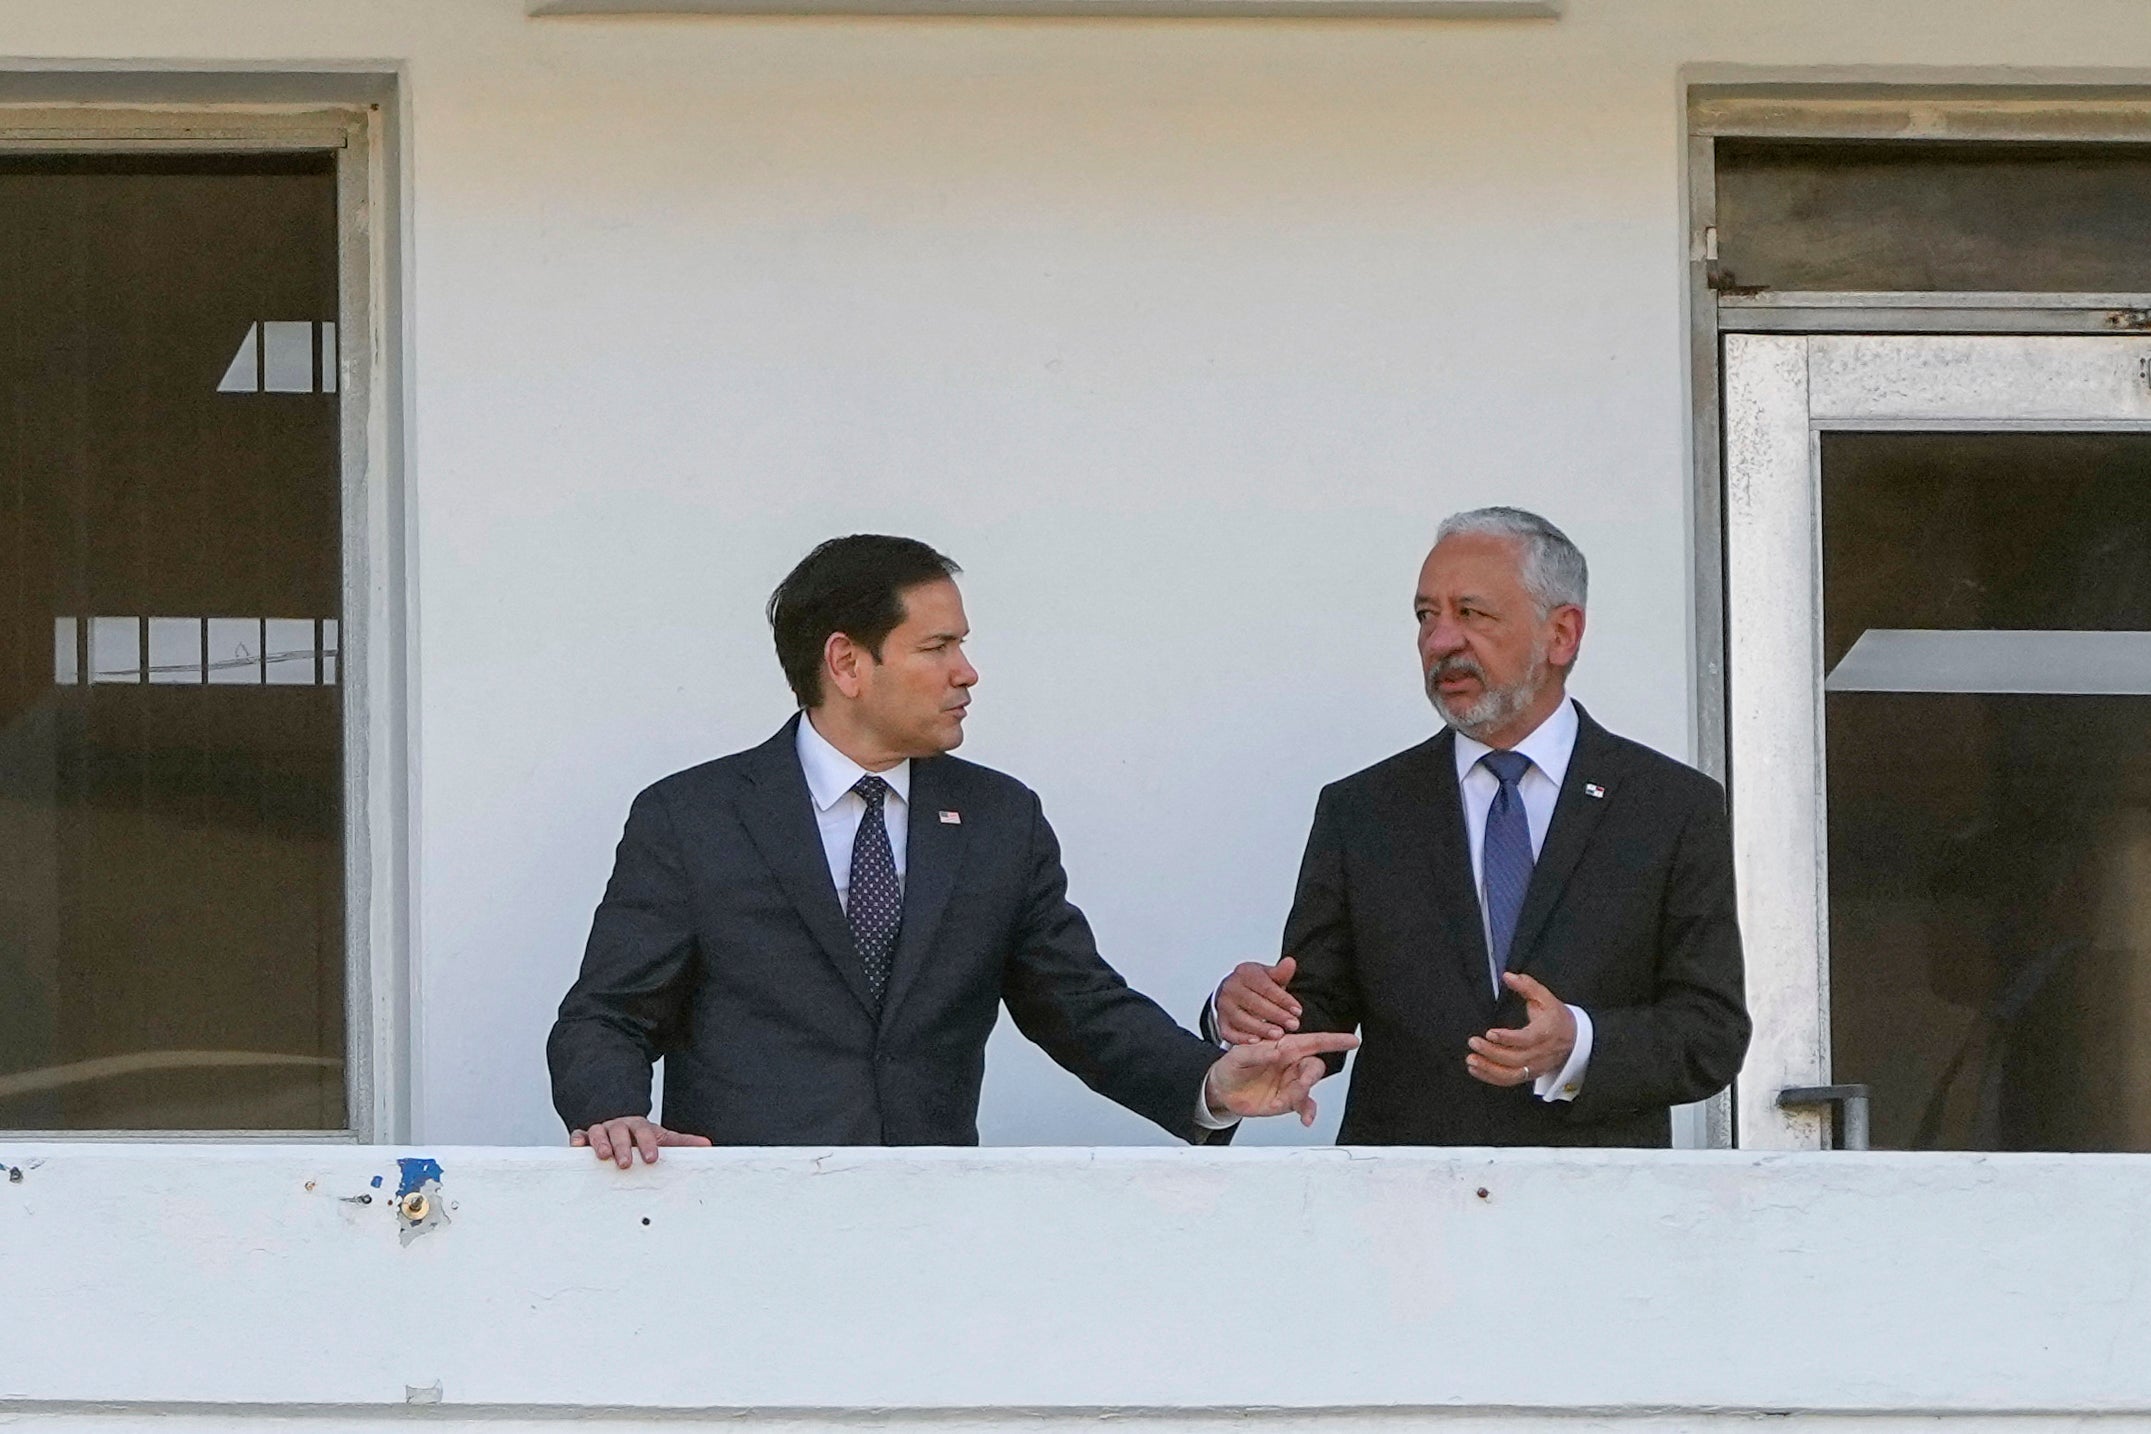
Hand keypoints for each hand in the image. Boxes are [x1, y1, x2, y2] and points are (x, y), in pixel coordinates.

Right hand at [570, 1115, 712, 1167]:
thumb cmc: (640, 1136)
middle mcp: (619, 1126)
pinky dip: (577, 1140)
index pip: (645, 1131)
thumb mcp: (661, 1137)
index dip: (648, 1143)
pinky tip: (577, 1147)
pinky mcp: (584, 1136)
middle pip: (620, 1131)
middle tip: (626, 1163)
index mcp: (639, 1126)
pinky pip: (578, 1135)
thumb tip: (707, 1145)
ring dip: (600, 1143)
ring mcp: (601, 1130)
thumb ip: (682, 1142)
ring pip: (598, 1132)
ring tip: (603, 1156)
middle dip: (623, 1146)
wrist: (618, 1123)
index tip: (652, 1158)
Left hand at [1204, 1030, 1359, 1126]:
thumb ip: (1258, 1053)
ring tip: (1280, 1102)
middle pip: (1314, 1067)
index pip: (1313, 1041)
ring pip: (1308, 1088)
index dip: (1334, 1041)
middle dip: (1310, 1075)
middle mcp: (1291, 1064)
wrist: (1223, 1090)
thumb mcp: (1238, 1055)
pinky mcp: (1288, 1101)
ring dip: (1299, 1096)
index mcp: (1283, 1046)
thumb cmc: (1231, 1067)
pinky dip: (1308, 1113)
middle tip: (1300, 1084)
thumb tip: (1276, 1052)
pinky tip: (1306, 1119)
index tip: (1352, 1041)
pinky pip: (1305, 1106)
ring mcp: (1291, 1083)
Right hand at [1215, 955, 1301, 1043]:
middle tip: (1293, 1024)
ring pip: (1242, 1019)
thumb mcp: (1269, 976)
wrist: (1234, 991)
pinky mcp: (1221, 1022)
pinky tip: (1256, 1041)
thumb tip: (1290, 963)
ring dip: (1261, 1028)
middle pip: (1254, 1003)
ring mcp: (1224, 1006)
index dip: (1283, 1000)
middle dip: (1276, 1015)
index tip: (1298, 1011)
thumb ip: (1281, 972)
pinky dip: (1241, 1038)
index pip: (1266, 987)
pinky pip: (1229, 1032)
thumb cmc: (1255, 985)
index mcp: (1244, 973)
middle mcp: (1231, 988)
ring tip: (1278, 1034)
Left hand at [1465, 972, 1575, 1087]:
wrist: (1575, 1038)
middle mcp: (1540, 1053)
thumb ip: (1526, 985)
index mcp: (1545, 1033)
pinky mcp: (1530, 1074)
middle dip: (1491, 1052)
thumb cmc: (1557, 1017)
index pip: (1526, 1039)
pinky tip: (1476, 1069)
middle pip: (1515, 1058)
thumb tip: (1508, 976)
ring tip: (1471, 1060)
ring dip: (1489, 1069)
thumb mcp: (1545, 997)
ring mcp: (1535, 1066)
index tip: (1490, 1032)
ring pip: (1511, 1074)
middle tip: (1473, 1042)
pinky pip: (1510, 1080)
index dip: (1507, 1038)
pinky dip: (1491, 1078)